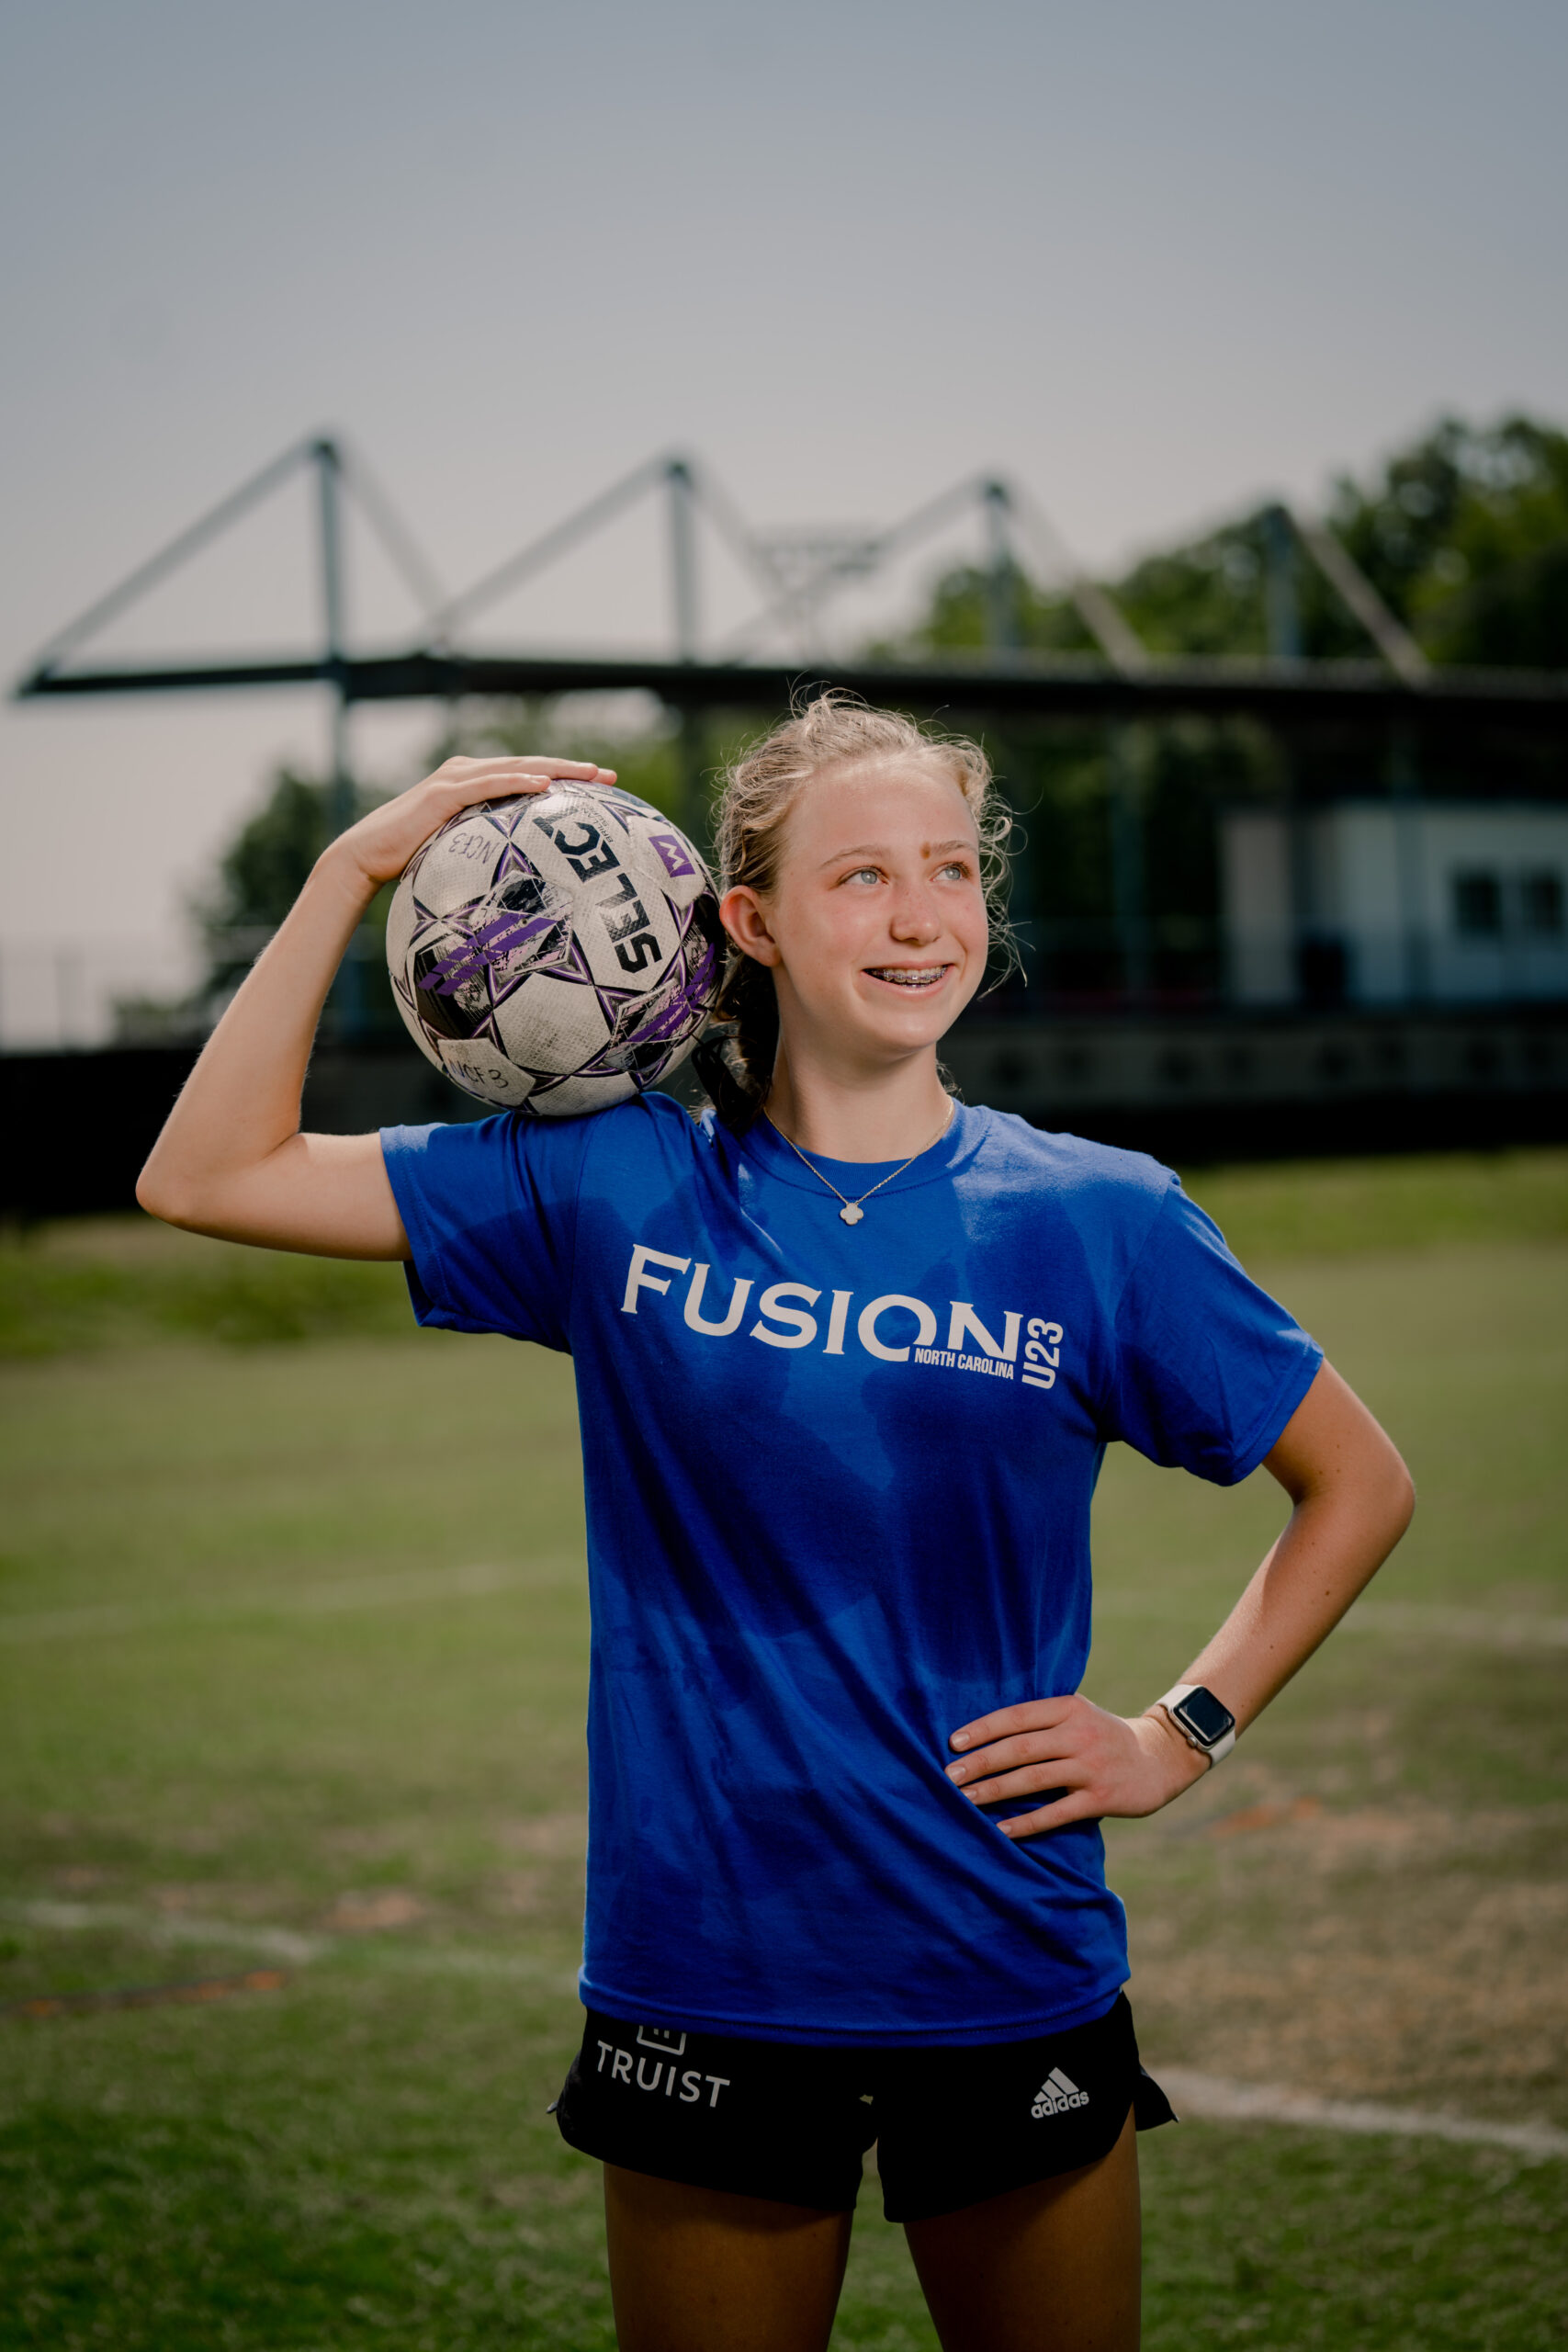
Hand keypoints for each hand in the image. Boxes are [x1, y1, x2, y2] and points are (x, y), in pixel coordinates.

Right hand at [325, 755, 617, 893]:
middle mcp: (466, 773)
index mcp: (473, 784)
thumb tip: (520, 883)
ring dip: (554, 770)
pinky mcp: (442, 794)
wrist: (366, 857)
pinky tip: (544, 786)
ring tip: (589, 775)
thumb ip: (485, 854)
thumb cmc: (411, 861)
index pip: (526, 776)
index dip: (564, 778)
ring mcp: (454, 780)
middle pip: (529, 765)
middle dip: (571, 769)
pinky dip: (517, 782)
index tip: (601, 788)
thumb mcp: (457, 854)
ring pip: (515, 768)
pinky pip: (488, 785)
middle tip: (609, 777)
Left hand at [945, 1695, 1208, 1839]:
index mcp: (1069, 1708)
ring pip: (1034, 1779)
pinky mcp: (1101, 1798)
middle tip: (949, 1776)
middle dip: (981, 1762)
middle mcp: (1079, 1734)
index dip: (983, 1728)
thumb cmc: (1104, 1737)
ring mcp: (1091, 1766)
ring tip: (966, 1800)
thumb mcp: (1078, 1715)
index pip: (1017, 1716)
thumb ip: (1042, 1721)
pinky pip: (1056, 1813)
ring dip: (996, 1790)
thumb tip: (986, 1734)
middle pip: (1021, 1748)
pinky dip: (1027, 1823)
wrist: (1161, 1758)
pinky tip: (1001, 1830)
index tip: (953, 1742)